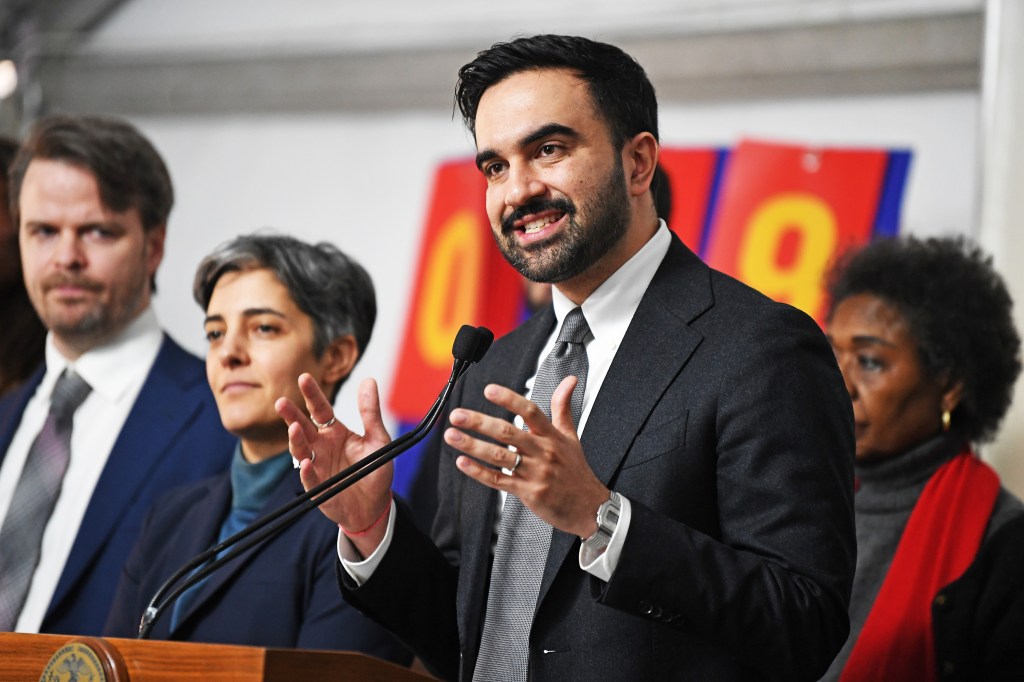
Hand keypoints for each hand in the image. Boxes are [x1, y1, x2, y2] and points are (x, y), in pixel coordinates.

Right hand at [275, 374, 392, 547]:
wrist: (375, 505)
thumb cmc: (374, 469)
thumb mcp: (378, 439)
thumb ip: (370, 412)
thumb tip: (369, 380)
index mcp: (335, 432)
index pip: (320, 409)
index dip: (312, 395)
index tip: (303, 378)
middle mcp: (321, 447)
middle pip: (303, 427)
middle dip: (292, 415)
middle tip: (281, 402)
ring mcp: (317, 466)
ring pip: (300, 451)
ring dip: (296, 440)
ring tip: (294, 429)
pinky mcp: (318, 488)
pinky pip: (310, 479)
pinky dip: (307, 472)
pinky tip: (306, 464)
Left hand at [446, 376, 608, 538]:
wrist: (589, 507)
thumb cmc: (577, 471)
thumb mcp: (572, 436)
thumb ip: (564, 406)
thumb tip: (569, 380)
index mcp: (552, 437)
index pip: (530, 412)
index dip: (509, 399)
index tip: (489, 390)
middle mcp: (543, 453)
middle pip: (508, 433)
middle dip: (480, 422)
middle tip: (458, 415)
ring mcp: (535, 473)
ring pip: (499, 456)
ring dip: (473, 445)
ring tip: (452, 435)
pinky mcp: (528, 493)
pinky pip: (498, 480)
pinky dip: (479, 472)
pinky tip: (463, 462)